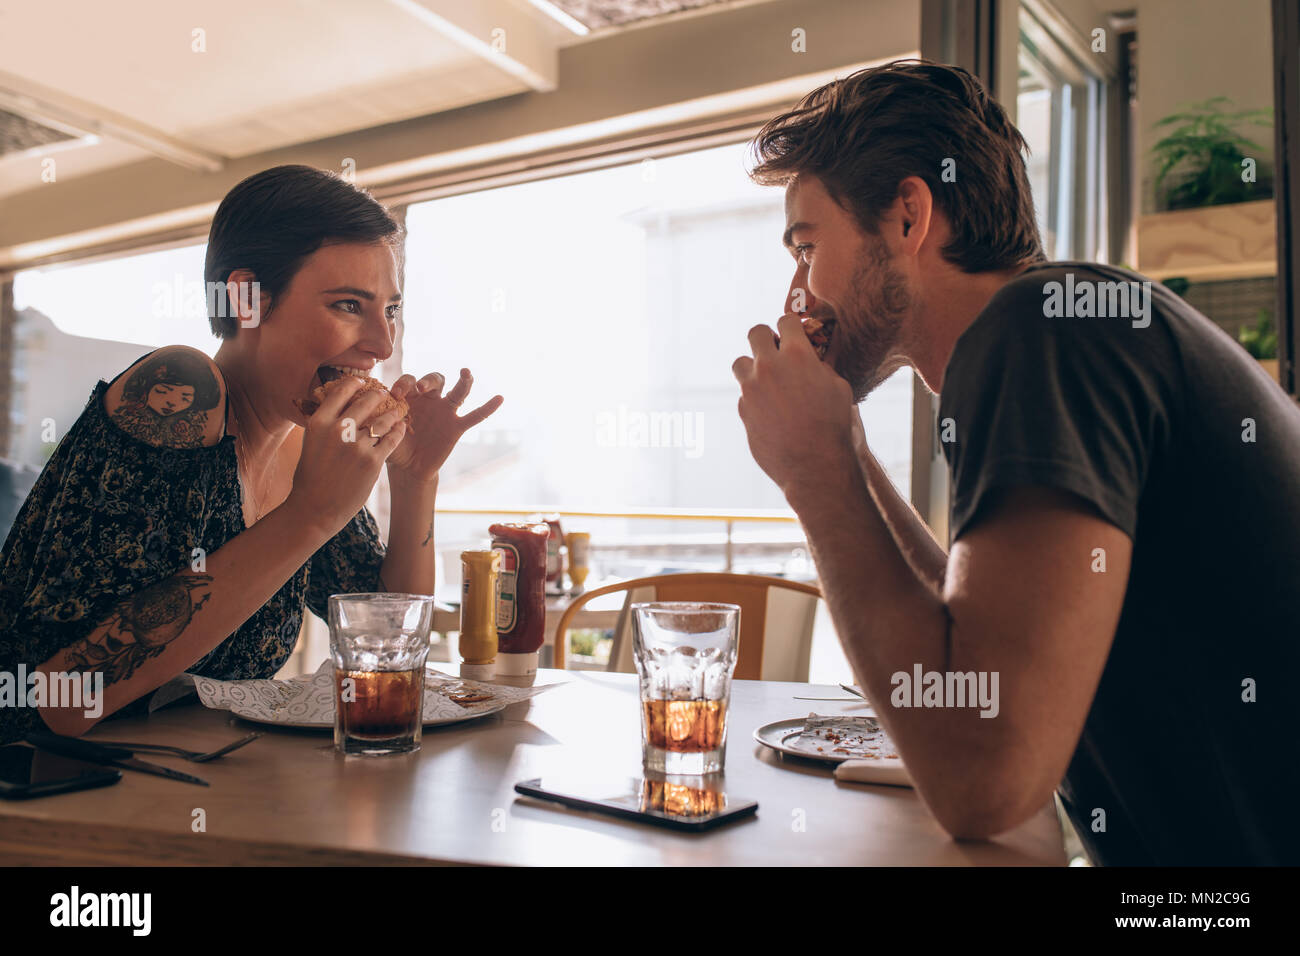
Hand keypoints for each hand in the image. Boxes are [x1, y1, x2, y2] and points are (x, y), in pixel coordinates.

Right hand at [286, 377, 406, 531]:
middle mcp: (338, 430)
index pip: (341, 391)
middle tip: (384, 394)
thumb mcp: (310, 442)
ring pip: (383, 420)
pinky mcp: (372, 461)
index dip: (355, 383)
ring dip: (393, 413)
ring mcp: (357, 446)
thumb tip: (335, 406)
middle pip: (366, 401)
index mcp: (319, 422)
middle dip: (378, 395)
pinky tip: (402, 427)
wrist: (315, 508)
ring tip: (398, 410)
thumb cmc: (310, 476)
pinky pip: (391, 439)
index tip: (362, 382)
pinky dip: (398, 431)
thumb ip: (324, 423)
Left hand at [381, 368, 502, 482]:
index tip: (394, 395)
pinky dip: (488, 407)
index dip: (403, 384)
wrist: (408, 468)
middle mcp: (429, 399)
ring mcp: (445, 412)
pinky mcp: (457, 426)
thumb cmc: (392, 444)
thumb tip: (370, 410)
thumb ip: (378, 419)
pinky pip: (475, 416)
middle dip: (427, 380)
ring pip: (458, 391)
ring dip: (463, 381)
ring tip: (466, 372)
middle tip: (419, 388)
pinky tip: (500, 398)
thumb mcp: (380, 430)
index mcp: (410, 396)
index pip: (409, 381)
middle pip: (434, 379)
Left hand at [732, 312, 856, 495]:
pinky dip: (755, 399)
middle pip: (756, 333)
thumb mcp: (838, 387)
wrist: (815, 465)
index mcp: (797, 354)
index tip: (793, 334)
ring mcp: (751, 389)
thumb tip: (812, 359)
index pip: (785, 320)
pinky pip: (744, 396)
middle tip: (775, 352)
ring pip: (740, 363)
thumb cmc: (834, 426)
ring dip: (752, 368)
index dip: (791, 326)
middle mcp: (769, 367)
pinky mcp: (743, 411)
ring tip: (768, 382)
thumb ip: (820, 367)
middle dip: (765, 339)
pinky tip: (771, 413)